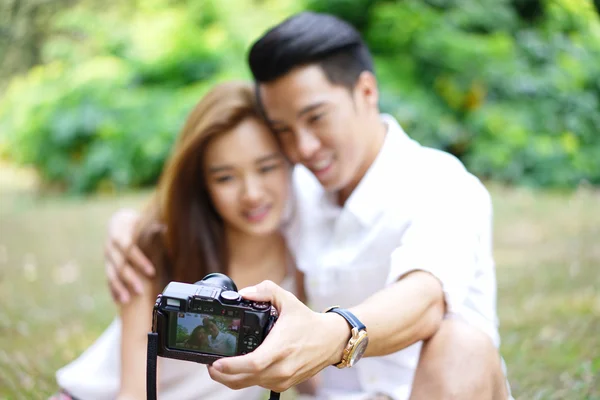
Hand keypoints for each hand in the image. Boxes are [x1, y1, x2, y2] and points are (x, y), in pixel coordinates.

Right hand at [104, 209, 154, 303]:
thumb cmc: (135, 222)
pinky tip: (118, 301)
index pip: (129, 249)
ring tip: (127, 300)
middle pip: (119, 265)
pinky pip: (108, 280)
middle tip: (141, 291)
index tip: (152, 272)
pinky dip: (113, 290)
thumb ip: (151, 227)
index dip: (139, 261)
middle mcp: (110, 247)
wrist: (118, 222)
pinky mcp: (107, 265)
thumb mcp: (142, 220)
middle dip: (130, 278)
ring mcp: (107, 257)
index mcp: (119, 234)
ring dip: (119, 288)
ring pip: (111, 274)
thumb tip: (164, 228)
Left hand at [207, 280, 349, 391]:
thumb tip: (244, 293)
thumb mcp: (288, 299)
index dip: (230, 366)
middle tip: (211, 365)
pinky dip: (247, 379)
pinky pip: (260, 385)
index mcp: (280, 347)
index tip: (215, 362)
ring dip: (233, 379)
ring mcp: (283, 378)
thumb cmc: (308, 321)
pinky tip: (241, 369)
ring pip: (250, 385)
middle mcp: (281, 367)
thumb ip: (266, 291)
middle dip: (223, 375)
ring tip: (221, 368)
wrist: (330, 340)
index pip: (252, 363)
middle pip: (245, 379)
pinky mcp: (285, 384)